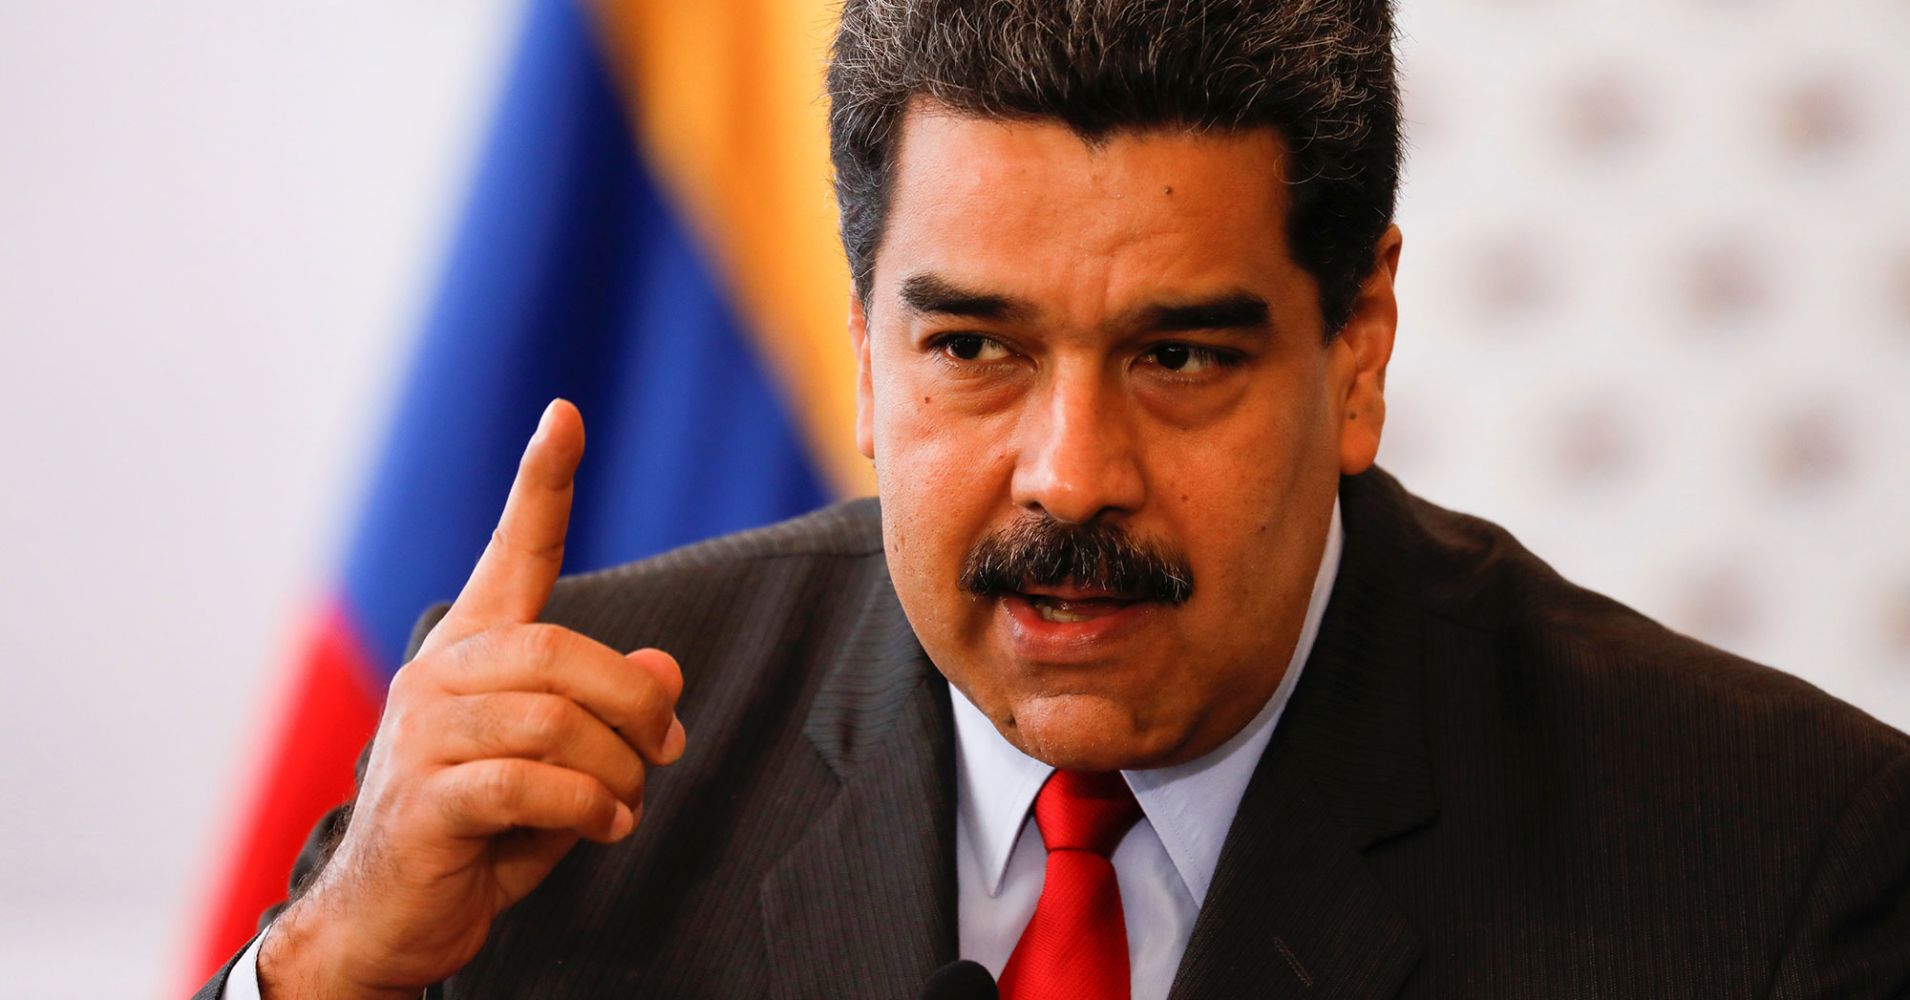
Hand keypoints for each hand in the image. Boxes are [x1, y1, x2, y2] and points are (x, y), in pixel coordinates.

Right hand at [259, 399, 686, 998]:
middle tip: (665, 749)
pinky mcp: (423, 802)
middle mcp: (439, 677)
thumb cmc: (484, 833)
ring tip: (626, 802)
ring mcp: (422, 738)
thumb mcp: (566, 765)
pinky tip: (605, 826)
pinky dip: (587, 806)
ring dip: (615, 768)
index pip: (514, 554)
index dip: (541, 484)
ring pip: (551, 719)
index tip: (565, 415)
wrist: (391, 920)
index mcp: (474, 652)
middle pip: (560, 651)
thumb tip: (666, 668)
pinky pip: (527, 782)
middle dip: (632, 702)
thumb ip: (609, 713)